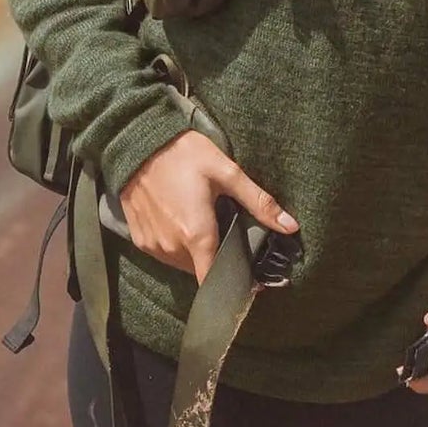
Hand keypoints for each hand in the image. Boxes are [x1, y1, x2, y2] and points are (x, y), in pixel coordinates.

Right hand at [119, 129, 297, 281]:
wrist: (136, 142)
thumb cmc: (183, 154)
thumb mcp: (227, 172)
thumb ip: (259, 202)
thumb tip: (291, 226)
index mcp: (197, 235)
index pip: (213, 281)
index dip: (232, 284)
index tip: (248, 282)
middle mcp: (172, 247)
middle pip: (201, 270)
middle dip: (216, 258)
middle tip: (225, 232)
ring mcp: (153, 245)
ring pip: (182, 263)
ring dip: (195, 252)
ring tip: (203, 223)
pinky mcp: (139, 240)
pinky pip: (164, 253)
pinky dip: (176, 244)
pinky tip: (180, 220)